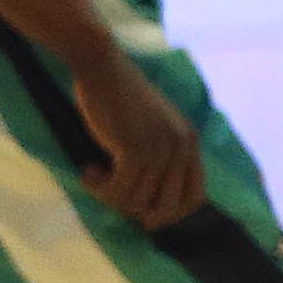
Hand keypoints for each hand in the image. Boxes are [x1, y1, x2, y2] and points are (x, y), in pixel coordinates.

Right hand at [71, 45, 205, 228]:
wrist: (102, 68)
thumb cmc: (118, 96)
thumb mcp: (152, 127)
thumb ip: (160, 154)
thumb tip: (146, 202)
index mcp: (190, 142)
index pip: (195, 198)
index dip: (169, 213)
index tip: (142, 213)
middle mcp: (181, 147)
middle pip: (166, 207)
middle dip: (136, 211)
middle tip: (112, 196)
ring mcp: (160, 149)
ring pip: (135, 202)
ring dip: (109, 196)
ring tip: (94, 177)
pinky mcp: (135, 150)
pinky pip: (117, 191)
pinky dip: (98, 188)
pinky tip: (87, 172)